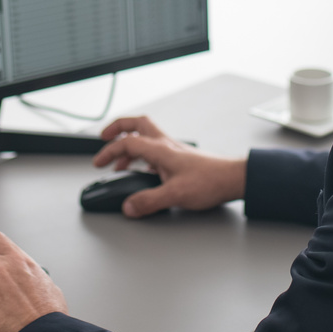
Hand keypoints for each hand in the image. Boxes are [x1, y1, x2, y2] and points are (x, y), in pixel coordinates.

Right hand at [92, 116, 246, 216]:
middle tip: (104, 137)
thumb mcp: (175, 195)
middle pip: (137, 124)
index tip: (98, 162)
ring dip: (129, 144)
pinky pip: (155, 150)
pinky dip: (143, 156)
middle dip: (118, 128)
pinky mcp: (180, 159)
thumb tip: (129, 207)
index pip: (127, 142)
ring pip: (146, 137)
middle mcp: (166, 145)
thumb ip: (149, 201)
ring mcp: (173, 150)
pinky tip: (143, 171)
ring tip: (120, 161)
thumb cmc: (210, 181)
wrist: (233, 179)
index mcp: (160, 149)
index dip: (109, 151)